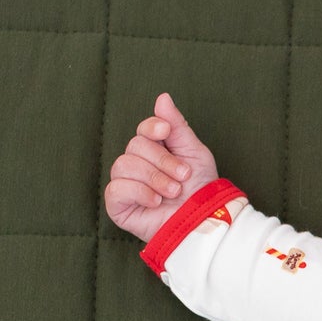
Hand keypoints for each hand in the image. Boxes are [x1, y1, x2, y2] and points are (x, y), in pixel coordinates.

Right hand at [103, 91, 219, 242]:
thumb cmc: (201, 191)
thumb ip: (177, 125)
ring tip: (173, 192)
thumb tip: (162, 97)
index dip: (152, 127)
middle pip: (135, 146)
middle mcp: (137, 166)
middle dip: (163, 161)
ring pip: (124, 165)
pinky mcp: (118, 206)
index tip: (166, 132)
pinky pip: (116, 188)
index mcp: (154, 152)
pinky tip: (156, 201)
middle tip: (183, 177)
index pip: (142, 130)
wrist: (204, 222)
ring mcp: (126, 185)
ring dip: (154, 178)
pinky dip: (139, 192)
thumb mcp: (194, 153)